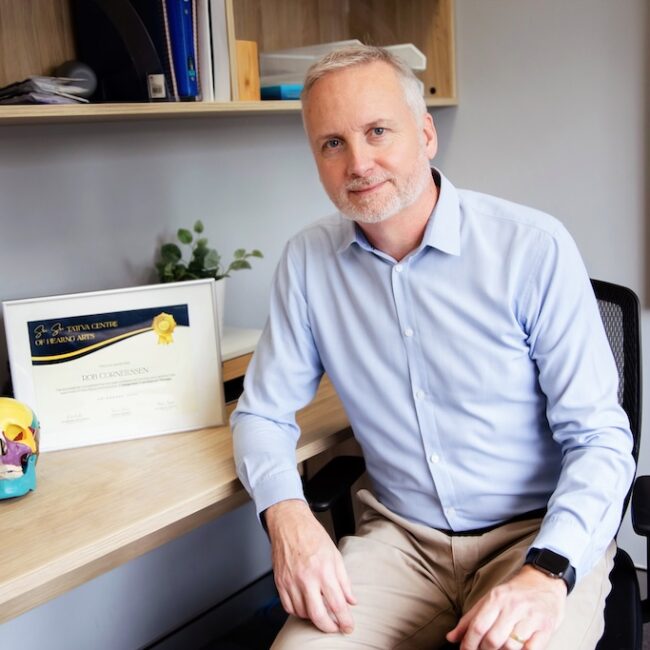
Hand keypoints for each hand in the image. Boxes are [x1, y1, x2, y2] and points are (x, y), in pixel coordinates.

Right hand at [265, 499, 356, 633]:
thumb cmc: (312, 535)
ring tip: (321, 612)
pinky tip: (305, 606)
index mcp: (323, 570)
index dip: (344, 620)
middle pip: (318, 615)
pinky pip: (288, 607)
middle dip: (329, 627)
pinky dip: (298, 612)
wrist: (290, 523)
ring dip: (313, 618)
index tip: (348, 626)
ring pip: (302, 613)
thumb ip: (344, 580)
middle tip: (335, 627)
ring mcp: (291, 581)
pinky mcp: (280, 582)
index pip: (337, 604)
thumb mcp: (335, 555)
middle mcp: (306, 577)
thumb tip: (351, 600)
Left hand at [446, 565, 566, 648]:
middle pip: (493, 639)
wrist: (545, 580)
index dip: (468, 644)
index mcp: (496, 598)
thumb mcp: (490, 598)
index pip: (477, 626)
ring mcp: (530, 618)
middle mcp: (512, 607)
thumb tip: (451, 637)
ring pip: (511, 646)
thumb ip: (470, 619)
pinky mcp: (546, 628)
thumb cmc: (515, 592)